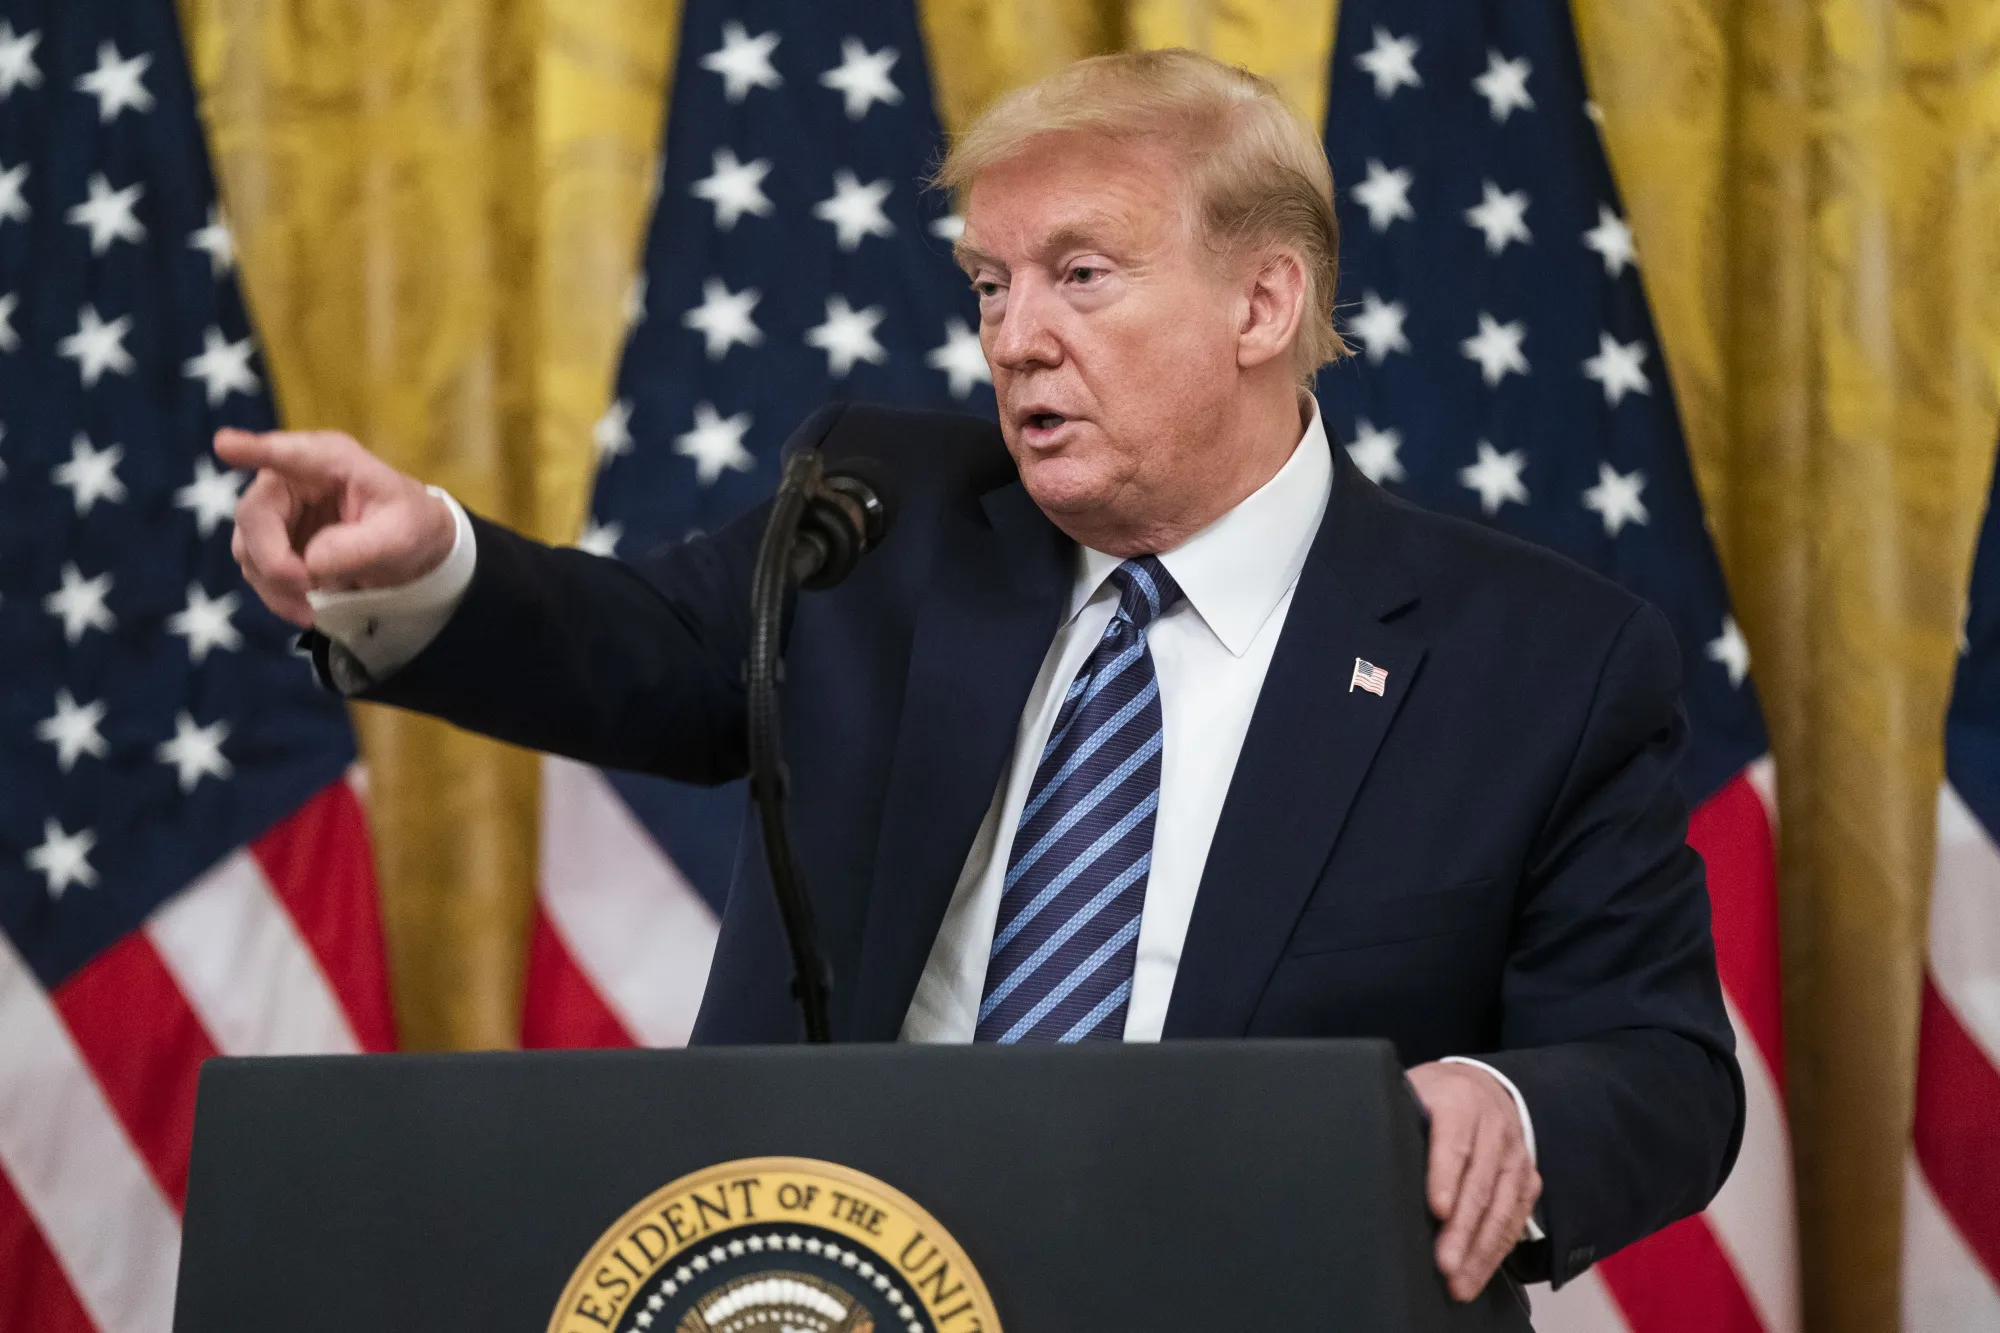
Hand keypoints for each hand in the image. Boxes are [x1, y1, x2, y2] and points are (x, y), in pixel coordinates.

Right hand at [215, 428, 455, 627]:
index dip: (254, 450)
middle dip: (275, 562)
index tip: (225, 445)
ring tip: (316, 606)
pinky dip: (278, 595)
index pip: (287, 453)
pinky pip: (256, 570)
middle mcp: (292, 476)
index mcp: (330, 460)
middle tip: (309, 588)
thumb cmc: (410, 525)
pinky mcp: (272, 539)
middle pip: (254, 516)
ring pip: (248, 548)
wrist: (411, 546)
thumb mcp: (402, 536)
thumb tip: (311, 562)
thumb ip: (360, 546)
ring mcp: (277, 508)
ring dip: (276, 585)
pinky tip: (308, 608)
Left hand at [1407, 1061, 1542, 1300]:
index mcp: (1458, 1102)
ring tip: (1459, 1282)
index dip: (1445, 1177)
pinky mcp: (1528, 1179)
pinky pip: (1516, 1218)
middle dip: (1462, 1229)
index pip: (1453, 1142)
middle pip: (1479, 1183)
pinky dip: (1498, 1249)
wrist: (1481, 1086)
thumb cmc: (1434, 1097)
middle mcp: (1493, 1128)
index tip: (1436, 1209)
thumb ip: (1397, 1120)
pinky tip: (1479, 1271)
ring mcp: (1515, 1155)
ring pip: (1501, 1207)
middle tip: (1444, 1264)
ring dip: (1480, 1249)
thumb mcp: (1411, 1092)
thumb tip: (1361, 1152)